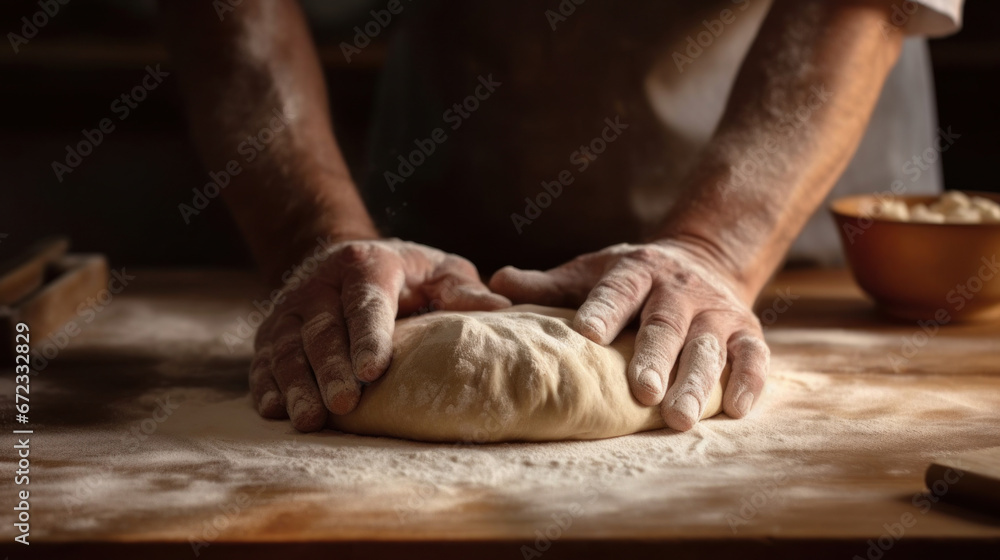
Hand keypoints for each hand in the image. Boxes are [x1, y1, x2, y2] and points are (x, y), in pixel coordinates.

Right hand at [251, 238, 510, 430]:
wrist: (342, 258)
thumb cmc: (406, 274)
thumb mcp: (438, 270)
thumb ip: (462, 291)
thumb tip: (502, 308)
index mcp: (366, 265)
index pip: (366, 303)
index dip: (369, 336)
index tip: (373, 371)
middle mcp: (320, 285)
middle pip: (323, 331)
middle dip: (331, 369)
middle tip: (344, 405)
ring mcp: (290, 309)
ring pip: (288, 349)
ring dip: (297, 386)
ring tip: (309, 420)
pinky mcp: (270, 332)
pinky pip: (264, 360)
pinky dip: (267, 387)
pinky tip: (274, 412)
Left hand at [489, 240, 768, 430]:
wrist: (701, 258)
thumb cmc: (632, 278)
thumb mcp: (592, 271)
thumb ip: (549, 285)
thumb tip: (496, 284)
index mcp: (636, 271)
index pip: (617, 291)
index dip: (603, 310)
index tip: (587, 334)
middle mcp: (678, 290)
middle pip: (665, 325)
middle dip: (654, 359)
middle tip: (641, 392)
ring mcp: (716, 311)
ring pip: (708, 347)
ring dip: (696, 382)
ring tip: (680, 419)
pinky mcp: (746, 331)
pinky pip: (753, 357)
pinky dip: (749, 382)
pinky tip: (737, 411)